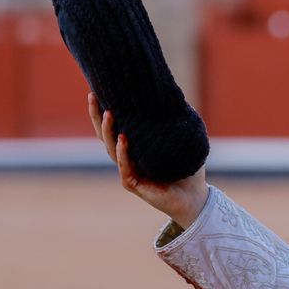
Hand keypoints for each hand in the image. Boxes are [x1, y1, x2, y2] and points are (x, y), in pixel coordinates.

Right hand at [88, 91, 208, 228]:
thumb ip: (175, 121)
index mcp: (135, 148)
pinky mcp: (133, 185)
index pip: (115, 126)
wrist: (195, 197)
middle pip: (105, 135)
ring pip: (111, 149)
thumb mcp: (181, 141)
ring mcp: (128, 171)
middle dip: (97, 116)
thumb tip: (172, 95)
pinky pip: (124, 166)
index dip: (105, 110)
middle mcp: (127, 158)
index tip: (98, 91)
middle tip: (93, 96)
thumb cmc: (188, 170)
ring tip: (109, 113)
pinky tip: (123, 139)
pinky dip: (122, 152)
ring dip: (108, 131)